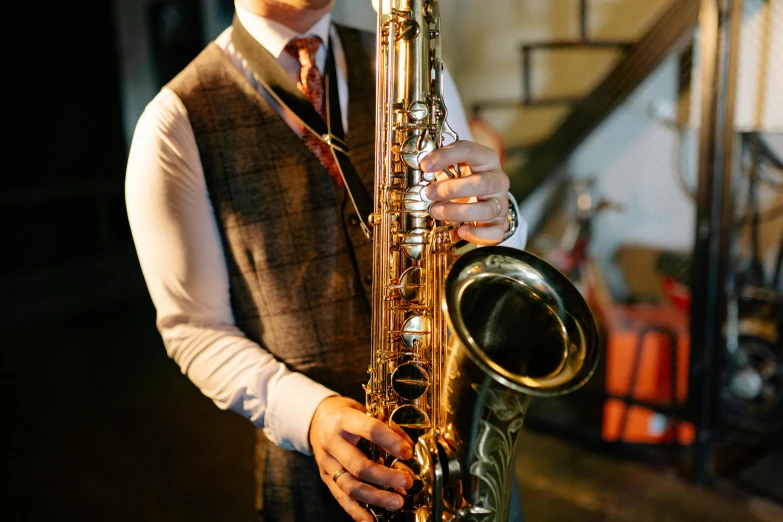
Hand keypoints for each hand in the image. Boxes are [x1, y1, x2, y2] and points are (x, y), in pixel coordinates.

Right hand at [309, 396, 414, 521]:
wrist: (316, 418)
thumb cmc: (346, 414)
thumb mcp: (364, 410)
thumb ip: (384, 426)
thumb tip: (407, 446)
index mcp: (344, 419)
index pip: (370, 429)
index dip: (391, 441)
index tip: (408, 452)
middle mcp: (331, 441)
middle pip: (359, 465)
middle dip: (385, 477)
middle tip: (406, 481)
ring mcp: (326, 461)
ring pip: (350, 486)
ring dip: (376, 497)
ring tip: (397, 501)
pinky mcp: (324, 476)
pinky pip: (340, 497)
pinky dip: (356, 511)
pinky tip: (371, 520)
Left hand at [420, 140, 510, 244]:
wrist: (482, 200)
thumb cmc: (464, 181)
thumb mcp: (453, 168)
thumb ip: (440, 165)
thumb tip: (421, 167)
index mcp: (486, 159)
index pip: (469, 151)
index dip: (445, 156)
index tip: (424, 165)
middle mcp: (497, 180)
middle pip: (482, 183)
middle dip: (451, 189)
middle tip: (429, 193)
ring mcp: (500, 203)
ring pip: (486, 209)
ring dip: (457, 212)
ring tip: (436, 211)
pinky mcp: (499, 224)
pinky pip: (494, 232)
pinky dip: (476, 234)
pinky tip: (459, 231)